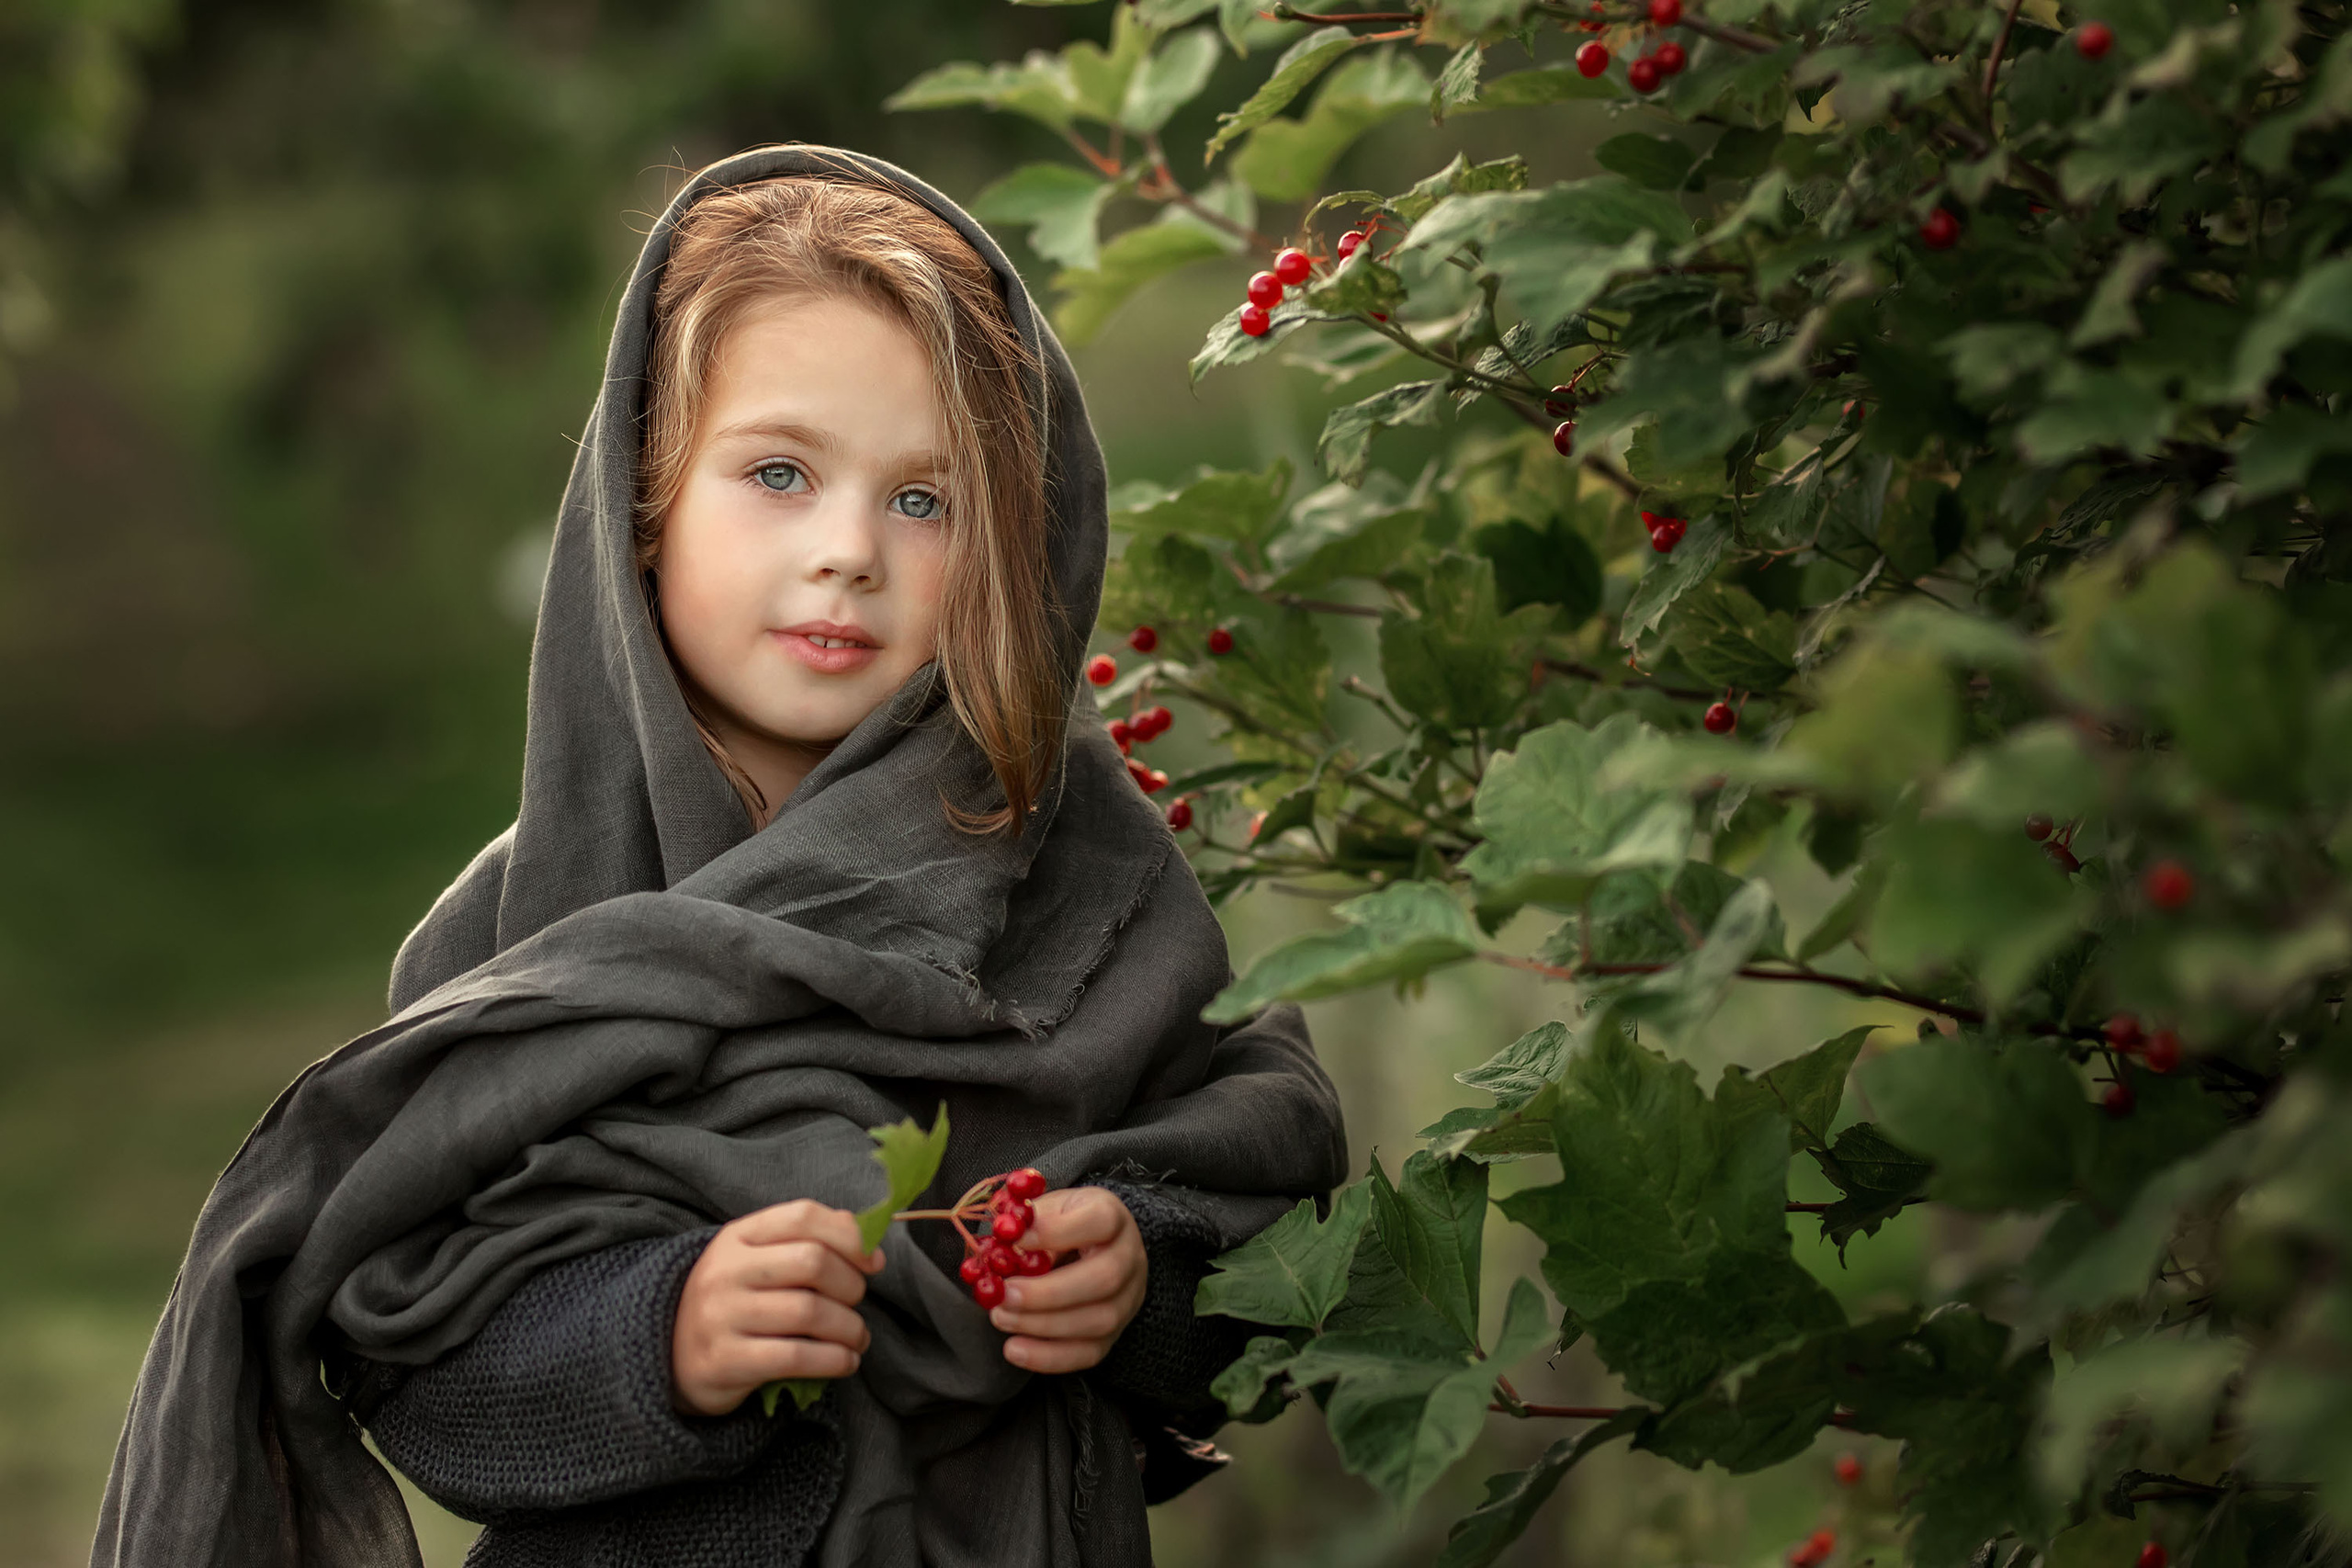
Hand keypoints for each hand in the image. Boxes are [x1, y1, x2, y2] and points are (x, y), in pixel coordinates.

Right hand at [671, 1199, 884, 1415]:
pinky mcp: (724, 1361)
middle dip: (851, 1285)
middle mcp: (725, 1270)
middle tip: (856, 1303)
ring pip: (810, 1312)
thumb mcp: (757, 1260)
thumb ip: (806, 1241)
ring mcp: (721, 1315)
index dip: (849, 1236)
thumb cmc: (734, 1301)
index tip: (874, 1262)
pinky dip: (834, 1359)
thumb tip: (868, 1240)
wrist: (672, 1356)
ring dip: (850, 1328)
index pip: (802, 1216)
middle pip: (812, 1262)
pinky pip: (795, 1357)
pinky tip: (845, 1361)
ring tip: (858, 1337)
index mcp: (737, 1236)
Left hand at [988, 1186, 1146, 1373]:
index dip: (1056, 1231)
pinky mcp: (1115, 1334)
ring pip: (1098, 1321)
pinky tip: (1014, 1349)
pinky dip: (1048, 1357)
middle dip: (1048, 1293)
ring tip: (1001, 1317)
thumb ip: (1027, 1222)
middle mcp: (1129, 1259)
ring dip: (1042, 1325)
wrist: (1092, 1250)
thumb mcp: (1049, 1209)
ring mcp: (1127, 1300)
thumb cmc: (1063, 1226)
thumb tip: (1003, 1239)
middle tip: (1006, 1295)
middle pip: (1103, 1279)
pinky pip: (1088, 1354)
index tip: (1016, 1239)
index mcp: (1113, 1217)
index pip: (1099, 1220)